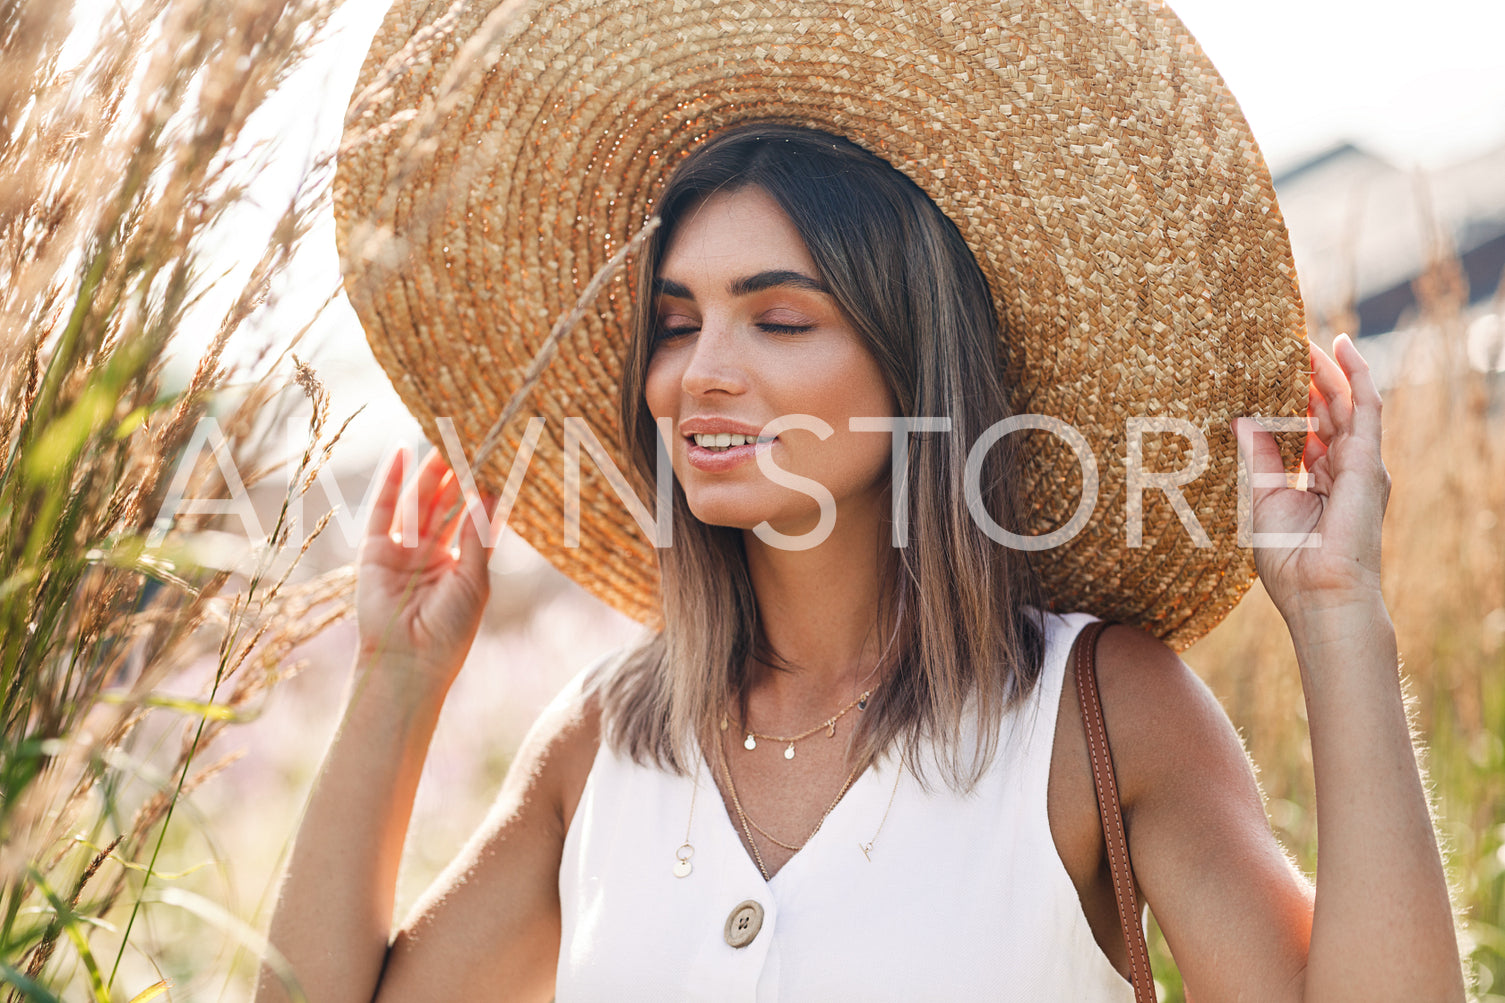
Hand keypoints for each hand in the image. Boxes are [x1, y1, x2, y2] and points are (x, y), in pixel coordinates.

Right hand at [355, 446, 498, 692]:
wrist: (407, 662)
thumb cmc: (449, 630)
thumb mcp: (473, 580)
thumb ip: (477, 535)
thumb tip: (488, 492)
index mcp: (459, 563)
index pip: (471, 517)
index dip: (480, 489)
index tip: (495, 459)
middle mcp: (430, 553)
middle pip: (444, 504)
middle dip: (456, 474)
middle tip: (469, 438)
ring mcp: (402, 551)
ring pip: (418, 503)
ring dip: (429, 472)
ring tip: (443, 438)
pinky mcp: (375, 552)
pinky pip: (383, 511)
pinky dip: (391, 482)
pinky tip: (403, 454)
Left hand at [1235, 334, 1390, 621]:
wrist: (1319, 594)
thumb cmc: (1290, 561)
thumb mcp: (1264, 501)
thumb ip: (1259, 459)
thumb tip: (1241, 422)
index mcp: (1320, 480)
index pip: (1310, 428)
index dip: (1294, 399)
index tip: (1272, 373)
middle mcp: (1344, 468)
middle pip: (1329, 410)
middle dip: (1310, 378)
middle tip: (1284, 345)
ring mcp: (1361, 464)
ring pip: (1346, 402)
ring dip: (1327, 369)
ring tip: (1304, 338)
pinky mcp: (1369, 461)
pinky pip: (1367, 406)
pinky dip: (1356, 373)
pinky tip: (1343, 346)